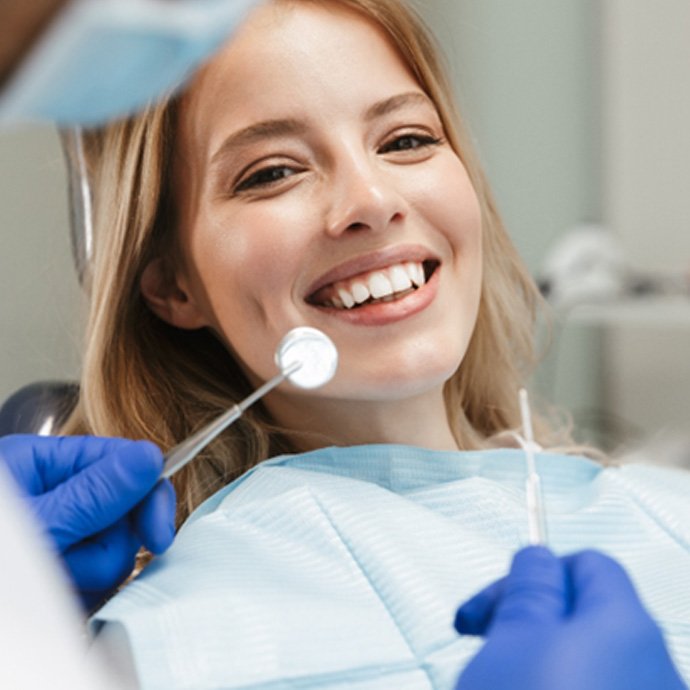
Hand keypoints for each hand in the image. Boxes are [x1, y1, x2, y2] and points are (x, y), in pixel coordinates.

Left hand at [0, 434, 175, 608]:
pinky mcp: (60, 569)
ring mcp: (59, 534)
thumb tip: (148, 457)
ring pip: (112, 551)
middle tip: (73, 566)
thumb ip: (93, 493)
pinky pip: (97, 579)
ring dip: (86, 575)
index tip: (158, 532)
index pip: (120, 461)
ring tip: (48, 583)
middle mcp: (55, 495)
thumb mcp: (34, 527)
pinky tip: (53, 596)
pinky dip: (80, 593)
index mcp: (41, 464)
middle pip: (121, 511)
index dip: (147, 494)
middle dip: (104, 545)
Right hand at [454, 546, 686, 689]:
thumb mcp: (513, 638)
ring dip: (537, 661)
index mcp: (628, 625)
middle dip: (529, 621)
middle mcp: (656, 666)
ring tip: (497, 681)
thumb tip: (540, 556)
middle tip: (481, 645)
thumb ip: (530, 586)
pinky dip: (558, 689)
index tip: (485, 610)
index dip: (534, 575)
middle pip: (588, 616)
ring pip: (588, 662)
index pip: (589, 564)